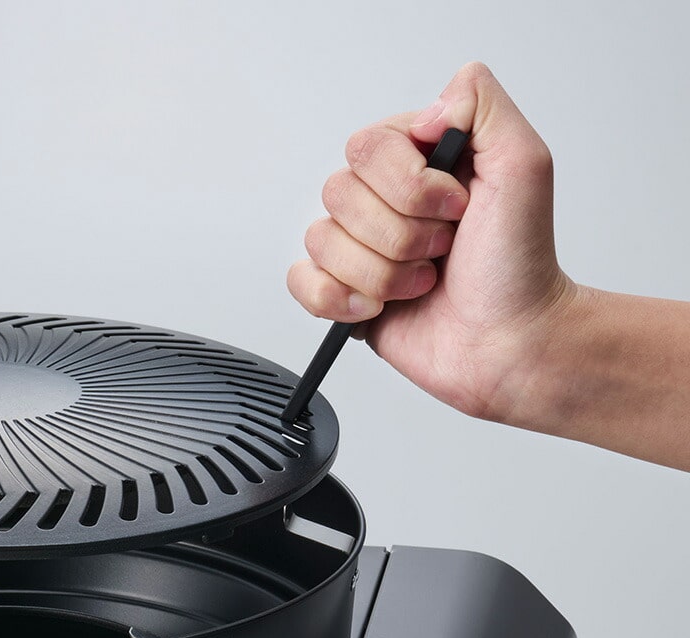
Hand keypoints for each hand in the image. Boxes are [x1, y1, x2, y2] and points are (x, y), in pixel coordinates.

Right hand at [287, 62, 573, 427]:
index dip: (408, 185)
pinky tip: (378, 307)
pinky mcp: (342, 292)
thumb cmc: (518, 267)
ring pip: (322, 240)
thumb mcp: (525, 164)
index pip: (368, 147)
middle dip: (398, 235)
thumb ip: (480, 104)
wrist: (507, 343)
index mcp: (418, 159)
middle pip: (339, 195)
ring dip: (381, 273)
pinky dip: (338, 299)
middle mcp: (383, 199)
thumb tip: (427, 112)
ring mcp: (360, 246)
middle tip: (441, 250)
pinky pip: (302, 281)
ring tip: (421, 282)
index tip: (457, 208)